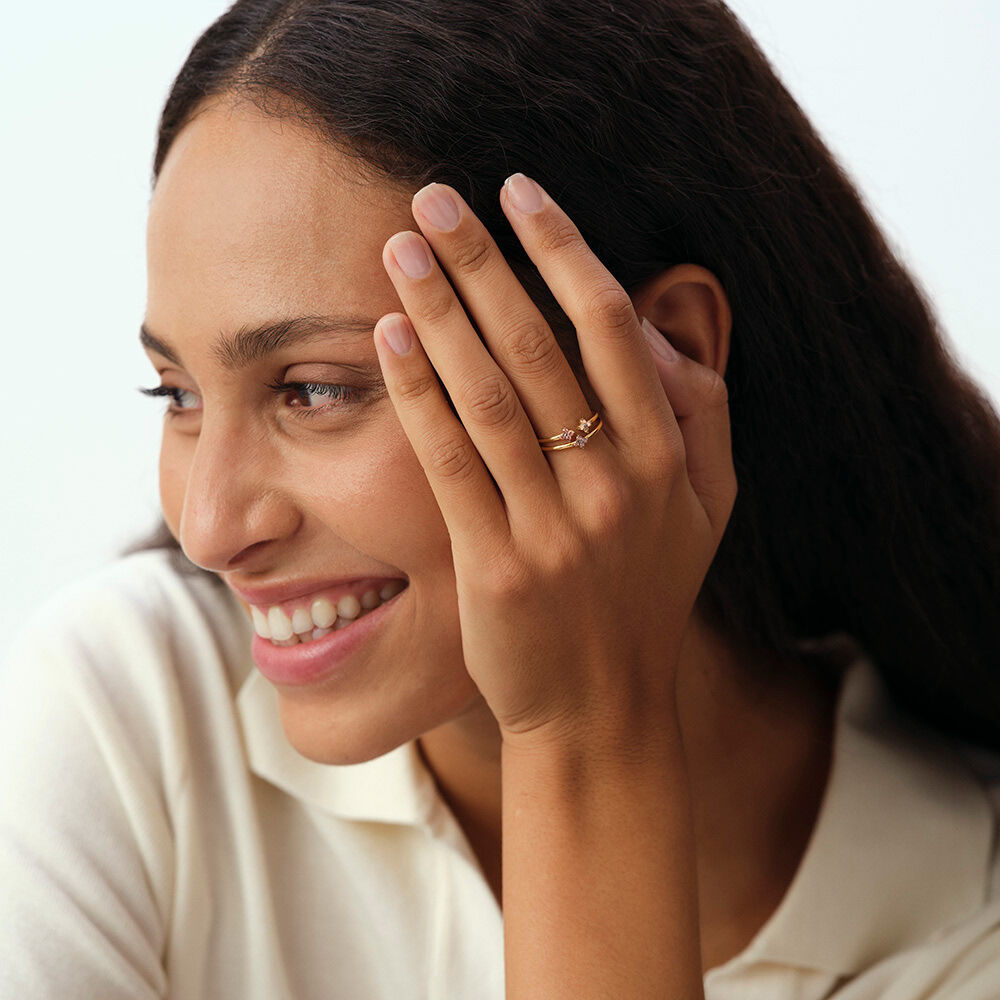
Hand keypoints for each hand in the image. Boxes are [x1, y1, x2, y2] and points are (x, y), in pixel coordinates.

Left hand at [374, 173, 736, 745]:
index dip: (562, 250)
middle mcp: (615, 484)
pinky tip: (387, 337)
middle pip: (539, 346)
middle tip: (434, 198)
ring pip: (489, 395)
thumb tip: (652, 325)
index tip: (519, 194)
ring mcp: (554, 527)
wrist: (603, 710)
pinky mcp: (495, 566)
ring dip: (440, 312)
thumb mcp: (708, 509)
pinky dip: (418, 394)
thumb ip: (700, 413)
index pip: (612, 327)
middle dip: (483, 261)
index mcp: (667, 459)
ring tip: (400, 249)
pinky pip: (450, 462)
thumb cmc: (646, 598)